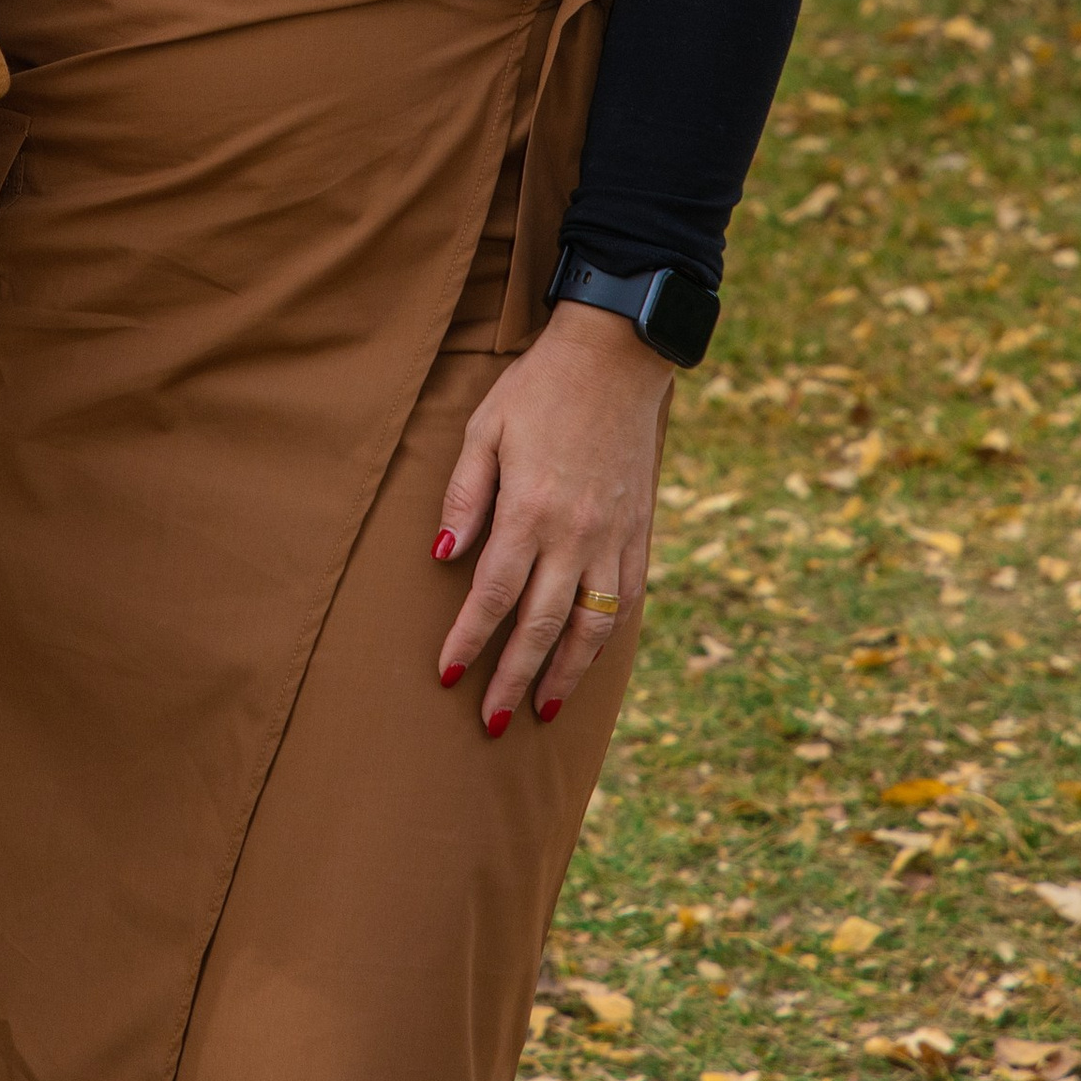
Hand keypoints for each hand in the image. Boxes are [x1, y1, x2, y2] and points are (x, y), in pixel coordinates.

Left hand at [431, 301, 672, 733]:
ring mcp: (612, 538)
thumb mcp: (485, 428)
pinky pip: (625, 601)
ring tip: (541, 708)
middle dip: (512, 679)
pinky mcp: (639, 534)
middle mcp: (575, 535)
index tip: (447, 675)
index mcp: (530, 510)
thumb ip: (464, 497)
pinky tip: (587, 659)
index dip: (468, 641)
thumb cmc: (538, 389)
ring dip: (564, 674)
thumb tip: (442, 559)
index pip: (492, 595)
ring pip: (590, 627)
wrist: (616, 358)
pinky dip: (605, 640)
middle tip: (491, 722)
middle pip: (540, 626)